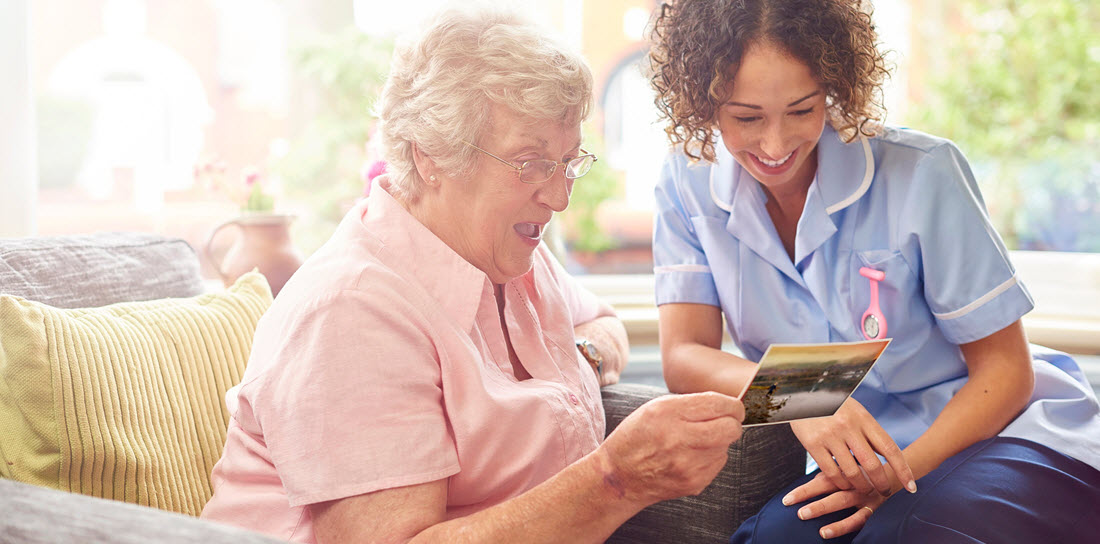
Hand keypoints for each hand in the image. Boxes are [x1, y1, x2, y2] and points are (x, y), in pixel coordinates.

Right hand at [596, 392, 743, 505]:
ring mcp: (687, 465)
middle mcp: (678, 439)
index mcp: (668, 413)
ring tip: (696, 440)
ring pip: (726, 446)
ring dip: (718, 441)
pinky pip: (718, 464)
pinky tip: (691, 456)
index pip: (719, 405)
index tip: (733, 407)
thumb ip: (690, 402)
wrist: (620, 476)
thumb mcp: (655, 407)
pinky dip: (710, 457)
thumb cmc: (638, 436)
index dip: (733, 405)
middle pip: (731, 428)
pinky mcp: (693, 483)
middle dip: (732, 423)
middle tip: (724, 422)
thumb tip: (727, 405)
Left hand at [782, 463, 901, 538]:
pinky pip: (857, 519)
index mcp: (845, 471)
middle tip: (790, 503)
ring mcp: (864, 495)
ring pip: (840, 501)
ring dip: (821, 507)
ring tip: (803, 514)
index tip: (786, 499)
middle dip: (808, 494)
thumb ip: (830, 475)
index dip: (804, 489)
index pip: (821, 477)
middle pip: (828, 486)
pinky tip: (826, 533)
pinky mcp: (874, 509)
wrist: (900, 476)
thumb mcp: (849, 470)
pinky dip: (841, 526)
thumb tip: (810, 479)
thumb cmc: (866, 475)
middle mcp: (853, 481)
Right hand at [789, 397, 915, 495]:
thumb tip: (887, 457)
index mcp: (863, 418)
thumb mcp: (855, 411)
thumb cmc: (833, 405)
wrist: (801, 392)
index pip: (889, 449)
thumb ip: (868, 432)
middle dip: (881, 484)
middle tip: (884, 492)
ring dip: (860, 486)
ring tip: (863, 489)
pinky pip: (830, 472)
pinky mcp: (812, 443)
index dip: (903, 470)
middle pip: (872, 465)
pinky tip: (843, 484)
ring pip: (851, 473)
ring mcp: (830, 435)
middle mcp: (848, 426)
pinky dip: (840, 483)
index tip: (911, 486)